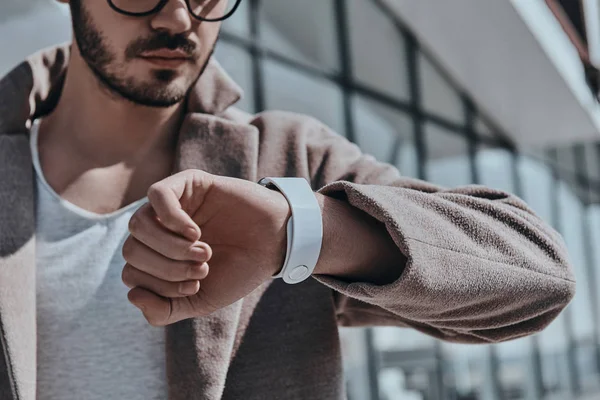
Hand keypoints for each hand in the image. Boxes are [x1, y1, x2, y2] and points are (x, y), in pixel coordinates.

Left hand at [122, 169, 290, 325]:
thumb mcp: (201, 300)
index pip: (132, 274)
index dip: (160, 287)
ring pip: (138, 224)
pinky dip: (172, 219)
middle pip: (132, 251)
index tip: (196, 288)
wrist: (275, 244)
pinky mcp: (187, 182)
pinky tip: (196, 232)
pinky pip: (157, 195)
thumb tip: (133, 296)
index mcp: (158, 257)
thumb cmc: (239, 270)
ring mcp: (171, 205)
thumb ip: (165, 310)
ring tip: (203, 252)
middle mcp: (158, 230)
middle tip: (202, 269)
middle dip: (167, 268)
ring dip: (170, 247)